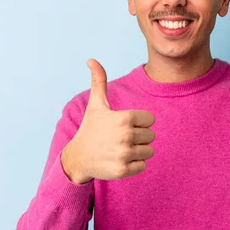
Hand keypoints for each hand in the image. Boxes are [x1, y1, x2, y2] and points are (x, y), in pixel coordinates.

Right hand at [61, 59, 155, 182]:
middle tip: (121, 139)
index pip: (150, 120)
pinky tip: (119, 160)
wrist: (78, 157)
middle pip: (151, 136)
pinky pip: (143, 166)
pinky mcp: (123, 170)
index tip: (123, 126)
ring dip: (138, 151)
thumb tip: (91, 59)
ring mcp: (124, 154)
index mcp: (124, 118)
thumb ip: (99, 81)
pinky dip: (134, 165)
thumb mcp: (96, 105)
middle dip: (139, 137)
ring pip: (149, 151)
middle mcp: (125, 136)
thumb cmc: (91, 128)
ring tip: (120, 149)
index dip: (139, 123)